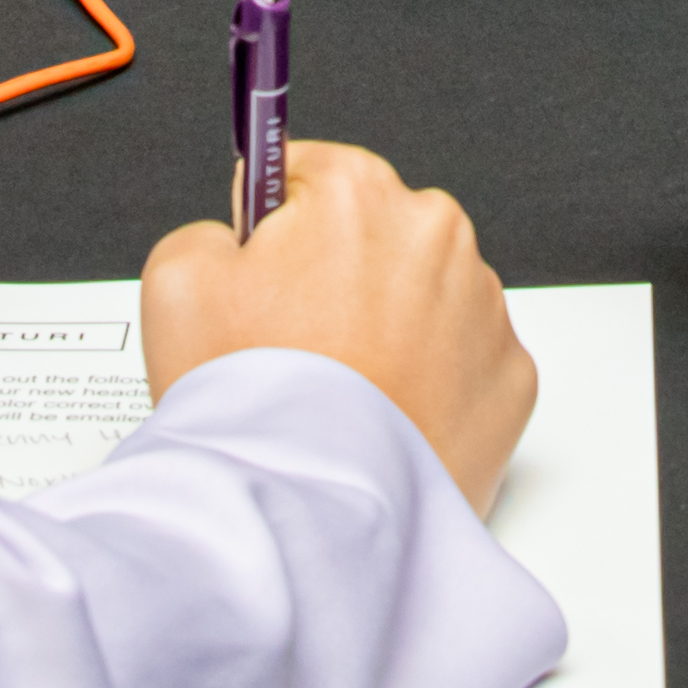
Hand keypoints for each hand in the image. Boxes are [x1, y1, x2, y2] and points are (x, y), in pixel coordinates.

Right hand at [143, 140, 534, 510]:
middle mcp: (436, 234)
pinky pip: (463, 361)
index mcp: (358, 194)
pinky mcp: (511, 378)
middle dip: (335, 278)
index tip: (264, 266)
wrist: (315, 515)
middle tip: (290, 349)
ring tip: (336, 394)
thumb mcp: (176, 283)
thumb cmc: (257, 407)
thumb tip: (237, 236)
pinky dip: (429, 383)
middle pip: (372, 235)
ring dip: (387, 329)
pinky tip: (382, 415)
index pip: (306, 172)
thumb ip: (208, 230)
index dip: (273, 229)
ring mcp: (483, 308)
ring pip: (422, 297)